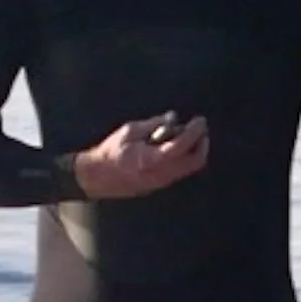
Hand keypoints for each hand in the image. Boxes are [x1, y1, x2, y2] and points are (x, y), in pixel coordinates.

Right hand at [73, 112, 208, 198]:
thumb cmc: (111, 152)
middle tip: (200, 129)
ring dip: (194, 150)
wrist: (98, 178)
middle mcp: (162, 174)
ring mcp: (162, 182)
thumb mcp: (130, 131)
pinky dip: (185, 157)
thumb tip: (173, 117)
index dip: (195, 131)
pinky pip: (181, 171)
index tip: (200, 120)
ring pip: (190, 168)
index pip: (183, 145)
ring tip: (185, 134)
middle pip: (196, 161)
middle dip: (202, 143)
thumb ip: (154, 123)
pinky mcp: (161, 184)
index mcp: (153, 159)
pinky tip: (175, 145)